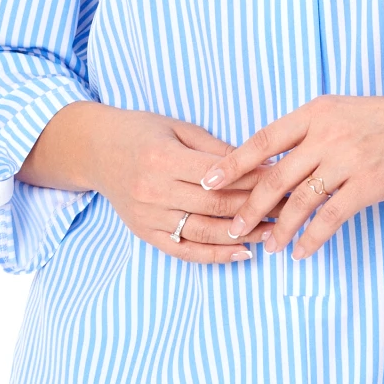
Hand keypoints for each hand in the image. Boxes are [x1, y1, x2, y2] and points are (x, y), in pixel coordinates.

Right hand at [18, 103, 268, 263]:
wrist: (93, 150)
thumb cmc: (139, 131)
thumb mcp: (176, 127)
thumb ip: (213, 148)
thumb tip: (256, 164)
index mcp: (162, 158)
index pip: (220, 174)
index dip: (254, 177)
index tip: (284, 177)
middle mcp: (153, 190)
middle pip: (216, 205)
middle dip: (257, 207)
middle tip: (289, 205)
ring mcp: (148, 216)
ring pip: (205, 232)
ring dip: (245, 235)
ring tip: (276, 231)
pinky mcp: (145, 233)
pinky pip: (184, 251)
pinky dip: (216, 256)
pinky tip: (243, 253)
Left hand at [197, 72, 383, 259]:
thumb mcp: (343, 111)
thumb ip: (309, 131)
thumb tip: (273, 160)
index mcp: (315, 112)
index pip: (263, 139)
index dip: (233, 163)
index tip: (208, 182)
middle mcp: (327, 134)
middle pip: (275, 176)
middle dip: (249, 205)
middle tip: (232, 226)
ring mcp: (347, 160)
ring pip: (300, 201)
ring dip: (279, 228)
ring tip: (268, 246)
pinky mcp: (368, 185)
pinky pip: (331, 218)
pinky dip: (312, 238)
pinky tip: (302, 252)